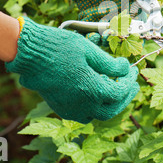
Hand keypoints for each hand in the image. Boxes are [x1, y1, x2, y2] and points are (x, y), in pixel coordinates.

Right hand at [5, 17, 138, 123]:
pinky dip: (94, 106)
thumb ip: (110, 63)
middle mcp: (83, 105)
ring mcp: (70, 109)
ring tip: (115, 88)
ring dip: (110, 104)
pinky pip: (83, 114)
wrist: (30, 53)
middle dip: (125, 97)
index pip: (120, 92)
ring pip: (97, 115)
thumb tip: (126, 68)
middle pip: (112, 109)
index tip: (133, 71)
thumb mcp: (90, 51)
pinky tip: (95, 92)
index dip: (129, 82)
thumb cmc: (60, 47)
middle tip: (131, 85)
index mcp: (92, 90)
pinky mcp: (60, 108)